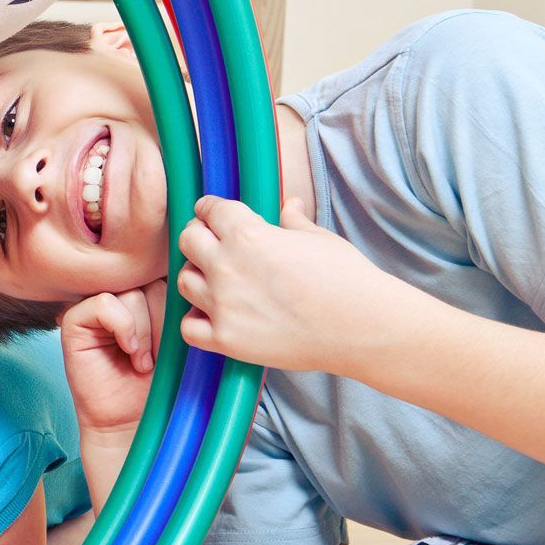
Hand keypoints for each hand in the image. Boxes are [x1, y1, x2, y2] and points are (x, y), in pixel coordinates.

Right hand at [59, 279, 166, 434]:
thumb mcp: (179, 340)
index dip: (177, 306)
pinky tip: (127, 351)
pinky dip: (122, 326)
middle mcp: (121, 296)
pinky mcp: (75, 321)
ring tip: (142, 360)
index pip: (168, 277)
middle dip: (161, 320)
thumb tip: (182, 278)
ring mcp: (96, 307)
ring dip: (144, 330)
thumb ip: (176, 307)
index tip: (178, 342)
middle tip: (159, 356)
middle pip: (150, 281)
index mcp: (147, 296)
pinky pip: (105, 303)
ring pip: (131, 292)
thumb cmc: (158, 386)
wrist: (132, 421)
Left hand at [178, 197, 401, 372]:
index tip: (209, 212)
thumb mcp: (319, 238)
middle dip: (197, 236)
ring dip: (196, 276)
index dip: (210, 208)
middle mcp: (227, 266)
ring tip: (214, 280)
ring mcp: (223, 305)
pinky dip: (196, 320)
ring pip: (184, 281)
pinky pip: (188, 327)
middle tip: (209, 243)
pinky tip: (213, 315)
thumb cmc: (346, 278)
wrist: (360, 326)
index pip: (211, 211)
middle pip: (188, 240)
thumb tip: (289, 205)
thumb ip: (293, 221)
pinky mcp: (225, 339)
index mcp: (248, 234)